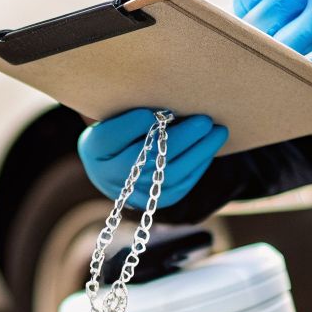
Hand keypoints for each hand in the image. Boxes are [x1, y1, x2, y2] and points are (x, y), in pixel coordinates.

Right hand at [77, 108, 228, 208]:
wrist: (114, 165)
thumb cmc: (119, 127)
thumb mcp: (115, 113)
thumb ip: (133, 110)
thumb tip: (167, 111)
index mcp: (94, 147)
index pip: (111, 137)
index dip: (134, 124)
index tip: (158, 110)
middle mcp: (109, 175)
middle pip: (147, 159)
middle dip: (181, 139)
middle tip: (204, 120)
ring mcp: (132, 193)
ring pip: (170, 175)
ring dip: (199, 153)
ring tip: (217, 132)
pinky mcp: (153, 201)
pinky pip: (179, 186)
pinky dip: (197, 166)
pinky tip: (209, 149)